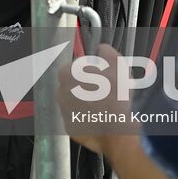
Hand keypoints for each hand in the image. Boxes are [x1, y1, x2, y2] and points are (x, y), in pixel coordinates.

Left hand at [58, 42, 128, 157]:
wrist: (117, 129)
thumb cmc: (116, 95)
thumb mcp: (117, 65)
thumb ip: (107, 52)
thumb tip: (102, 49)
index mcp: (67, 74)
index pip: (75, 66)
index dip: (89, 70)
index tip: (101, 75)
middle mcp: (60, 93)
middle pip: (73, 86)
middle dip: (86, 87)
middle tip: (105, 90)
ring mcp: (64, 113)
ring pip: (75, 104)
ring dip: (86, 103)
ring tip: (105, 106)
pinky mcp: (71, 129)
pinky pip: (79, 120)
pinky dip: (87, 119)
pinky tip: (101, 119)